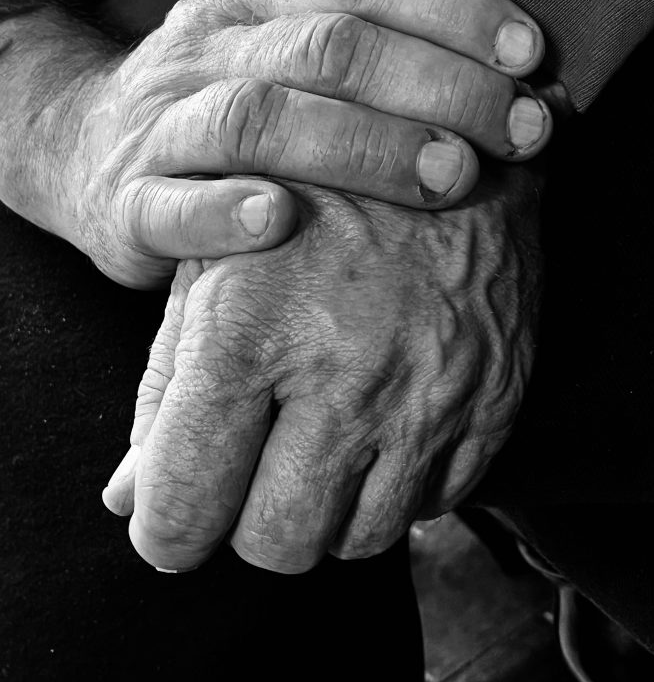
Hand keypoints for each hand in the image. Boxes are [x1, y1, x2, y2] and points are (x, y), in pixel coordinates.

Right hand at [61, 0, 548, 286]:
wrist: (85, 152)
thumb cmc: (225, 112)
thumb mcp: (291, 59)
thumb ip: (385, 61)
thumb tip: (529, 86)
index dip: (454, 8)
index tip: (532, 58)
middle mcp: (210, 45)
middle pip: (330, 46)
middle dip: (439, 86)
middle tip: (518, 133)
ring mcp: (164, 121)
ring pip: (260, 116)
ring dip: (365, 147)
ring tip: (451, 178)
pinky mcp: (129, 203)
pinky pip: (175, 204)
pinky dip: (229, 211)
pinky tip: (284, 222)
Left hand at [103, 168, 540, 572]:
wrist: (451, 136)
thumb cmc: (310, 197)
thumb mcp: (213, 265)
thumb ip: (165, 386)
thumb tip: (131, 499)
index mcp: (252, 333)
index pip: (185, 506)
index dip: (166, 533)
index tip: (174, 516)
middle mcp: (346, 377)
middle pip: (275, 544)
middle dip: (248, 525)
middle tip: (253, 476)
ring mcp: (431, 394)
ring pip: (359, 540)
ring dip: (329, 511)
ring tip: (324, 445)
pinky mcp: (495, 400)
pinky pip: (438, 503)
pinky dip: (402, 486)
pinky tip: (387, 427)